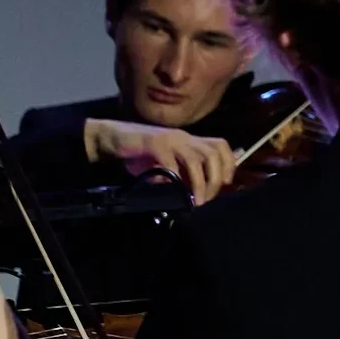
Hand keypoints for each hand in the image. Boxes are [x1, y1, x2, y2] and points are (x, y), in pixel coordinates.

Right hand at [91, 119, 240, 203]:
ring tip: (194, 200)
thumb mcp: (164, 166)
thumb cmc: (138, 154)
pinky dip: (173, 175)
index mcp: (190, 141)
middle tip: (205, 199)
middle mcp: (184, 137)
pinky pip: (168, 159)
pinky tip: (171, 187)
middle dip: (215, 179)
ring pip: (195, 158)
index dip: (229, 164)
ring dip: (198, 182)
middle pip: (213, 154)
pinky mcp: (152, 142)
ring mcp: (169, 139)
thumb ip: (179, 177)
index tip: (227, 183)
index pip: (220, 146)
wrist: (110, 138)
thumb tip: (190, 195)